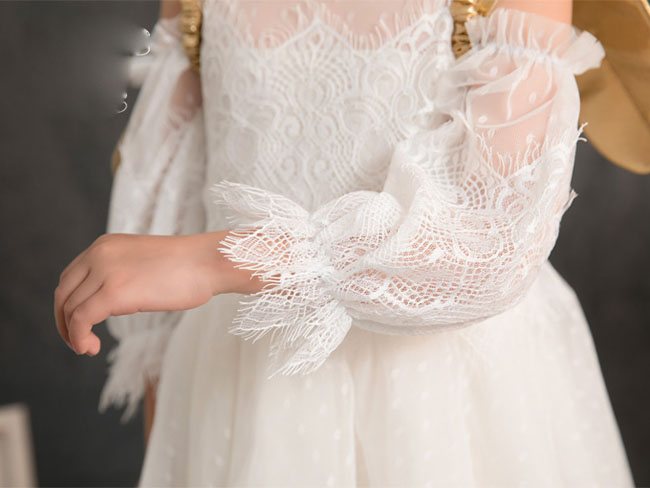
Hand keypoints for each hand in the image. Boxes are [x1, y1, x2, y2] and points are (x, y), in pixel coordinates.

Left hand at [54, 231, 263, 356]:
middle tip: (78, 341)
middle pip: (64, 293)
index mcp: (105, 245)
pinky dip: (79, 337)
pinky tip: (91, 348)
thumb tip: (112, 300)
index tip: (81, 324)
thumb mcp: (144, 262)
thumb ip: (122, 273)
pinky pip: (81, 320)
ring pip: (70, 309)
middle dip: (64, 321)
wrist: (209, 261)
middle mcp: (98, 254)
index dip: (69, 304)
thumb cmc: (189, 266)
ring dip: (72, 334)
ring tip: (88, 348)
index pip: (71, 277)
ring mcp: (105, 272)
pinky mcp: (113, 292)